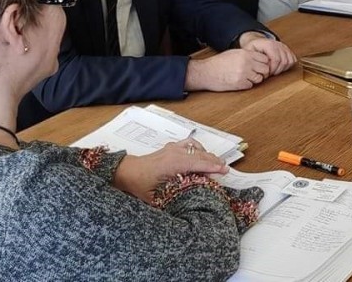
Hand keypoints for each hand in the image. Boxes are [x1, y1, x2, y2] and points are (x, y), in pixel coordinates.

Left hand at [113, 138, 227, 202]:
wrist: (126, 171)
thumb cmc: (138, 184)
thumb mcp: (154, 198)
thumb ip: (171, 201)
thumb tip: (186, 208)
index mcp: (173, 164)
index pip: (198, 163)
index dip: (213, 167)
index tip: (224, 171)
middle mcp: (175, 153)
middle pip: (200, 155)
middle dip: (214, 161)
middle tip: (225, 169)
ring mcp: (173, 148)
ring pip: (196, 148)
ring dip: (207, 154)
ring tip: (217, 162)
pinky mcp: (170, 148)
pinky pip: (189, 144)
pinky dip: (198, 148)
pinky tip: (201, 154)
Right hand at [185, 49, 271, 91]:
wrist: (206, 72)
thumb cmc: (218, 62)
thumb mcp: (234, 53)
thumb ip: (247, 55)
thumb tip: (260, 59)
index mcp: (245, 54)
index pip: (265, 59)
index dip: (263, 63)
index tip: (259, 66)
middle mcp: (246, 63)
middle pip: (265, 69)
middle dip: (262, 72)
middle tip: (255, 73)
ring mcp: (243, 74)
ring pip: (259, 79)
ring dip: (254, 79)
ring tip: (246, 77)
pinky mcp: (239, 84)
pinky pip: (250, 85)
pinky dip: (247, 84)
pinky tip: (240, 81)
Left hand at [238, 32, 297, 74]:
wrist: (257, 42)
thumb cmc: (253, 48)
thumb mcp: (249, 51)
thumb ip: (253, 58)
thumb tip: (258, 66)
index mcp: (269, 44)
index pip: (276, 59)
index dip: (272, 69)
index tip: (266, 73)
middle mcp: (278, 44)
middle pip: (284, 61)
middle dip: (277, 70)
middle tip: (270, 73)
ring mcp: (284, 46)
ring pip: (289, 61)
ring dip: (282, 69)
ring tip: (274, 70)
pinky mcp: (288, 50)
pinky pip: (293, 60)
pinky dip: (287, 66)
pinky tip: (279, 67)